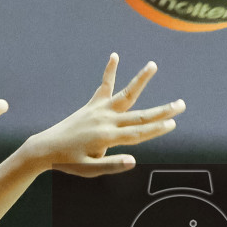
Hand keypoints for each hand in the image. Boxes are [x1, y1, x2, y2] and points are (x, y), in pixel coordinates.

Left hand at [18, 54, 183, 177]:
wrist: (45, 148)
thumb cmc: (68, 162)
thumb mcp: (89, 170)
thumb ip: (111, 165)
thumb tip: (133, 161)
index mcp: (107, 137)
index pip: (138, 133)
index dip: (157, 129)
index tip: (173, 123)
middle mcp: (105, 120)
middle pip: (139, 115)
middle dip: (162, 111)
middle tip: (181, 104)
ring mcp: (99, 110)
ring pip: (125, 94)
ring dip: (140, 80)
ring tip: (152, 65)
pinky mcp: (92, 106)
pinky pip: (103, 86)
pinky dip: (109, 71)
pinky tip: (114, 56)